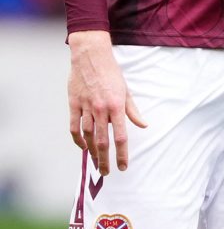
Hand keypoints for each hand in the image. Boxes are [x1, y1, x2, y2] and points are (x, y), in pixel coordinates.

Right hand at [68, 30, 146, 174]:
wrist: (91, 56)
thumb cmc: (111, 73)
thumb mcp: (126, 90)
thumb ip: (133, 110)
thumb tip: (143, 125)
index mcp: (117, 105)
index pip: (121, 136)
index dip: (122, 154)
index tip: (123, 166)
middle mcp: (101, 109)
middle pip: (103, 141)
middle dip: (105, 159)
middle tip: (106, 173)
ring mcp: (86, 107)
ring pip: (88, 136)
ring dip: (92, 152)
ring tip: (96, 162)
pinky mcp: (73, 104)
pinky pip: (74, 127)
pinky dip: (78, 140)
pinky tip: (83, 147)